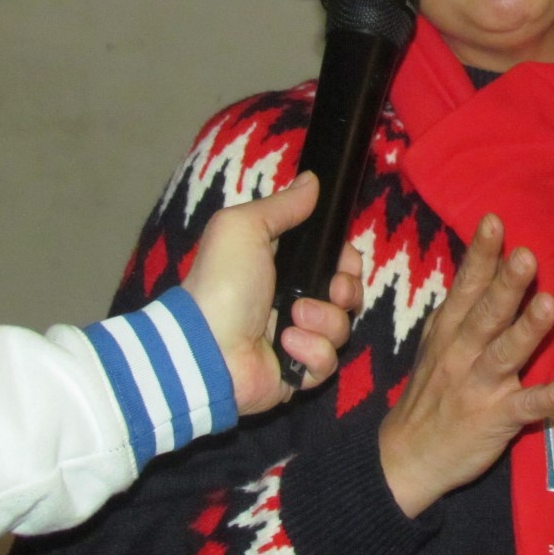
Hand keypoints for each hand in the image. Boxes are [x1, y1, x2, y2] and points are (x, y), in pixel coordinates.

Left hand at [183, 172, 362, 415]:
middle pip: (347, 294)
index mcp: (282, 268)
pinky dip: (310, 352)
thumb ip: (282, 205)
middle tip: (331, 290)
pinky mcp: (298, 374)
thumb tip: (312, 180)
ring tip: (292, 320)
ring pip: (341, 328)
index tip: (342, 260)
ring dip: (323, 321)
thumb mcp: (245, 227)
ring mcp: (296, 340)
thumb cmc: (223, 282)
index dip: (346, 260)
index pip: (335, 262)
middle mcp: (292, 302)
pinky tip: (285, 346)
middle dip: (346, 290)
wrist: (206, 347)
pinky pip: (327, 363)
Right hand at [378, 213, 553, 518]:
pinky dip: (552, 396)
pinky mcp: (496, 419)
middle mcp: (462, 352)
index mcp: (449, 329)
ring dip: (528, 330)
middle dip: (506, 285)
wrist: (408, 457)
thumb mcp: (435, 343)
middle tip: (526, 255)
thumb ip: (462, 308)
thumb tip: (487, 265)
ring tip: (550, 304)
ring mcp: (479, 386)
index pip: (466, 286)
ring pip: (505, 353)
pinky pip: (528, 407)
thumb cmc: (430, 392)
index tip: (495, 221)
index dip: (481, 254)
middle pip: (486, 313)